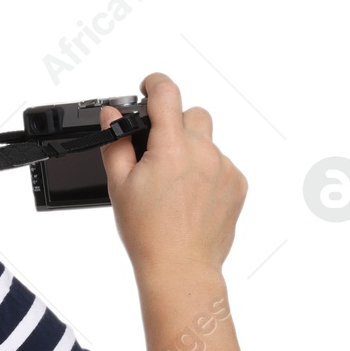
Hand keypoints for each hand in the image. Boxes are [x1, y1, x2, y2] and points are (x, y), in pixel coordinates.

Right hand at [99, 71, 246, 279]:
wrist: (180, 267)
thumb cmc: (148, 233)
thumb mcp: (119, 186)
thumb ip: (115, 143)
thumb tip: (112, 116)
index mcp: (172, 149)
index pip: (167, 94)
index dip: (155, 83)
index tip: (149, 86)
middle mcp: (204, 153)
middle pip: (193, 115)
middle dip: (175, 125)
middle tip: (157, 152)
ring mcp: (224, 168)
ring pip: (207, 143)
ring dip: (191, 152)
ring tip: (173, 186)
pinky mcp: (238, 184)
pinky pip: (221, 165)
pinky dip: (206, 173)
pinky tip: (189, 198)